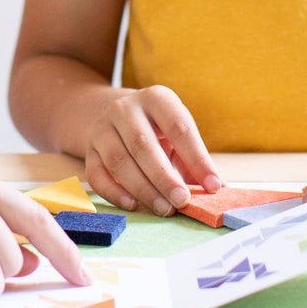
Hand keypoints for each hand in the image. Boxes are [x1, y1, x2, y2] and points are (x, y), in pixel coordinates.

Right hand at [83, 85, 218, 214]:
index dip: (197, 158)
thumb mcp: (177, 133)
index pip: (179, 127)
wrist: (117, 116)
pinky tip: (134, 205)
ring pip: (119, 161)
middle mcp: (125, 108)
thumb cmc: (157, 129)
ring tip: (165, 209)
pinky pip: (97, 175)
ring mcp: (103, 128)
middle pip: (143, 144)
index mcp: (157, 98)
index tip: (212, 186)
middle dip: (165, 177)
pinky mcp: (88, 150)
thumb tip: (218, 192)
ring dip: (143, 189)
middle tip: (182, 201)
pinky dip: (115, 193)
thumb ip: (194, 160)